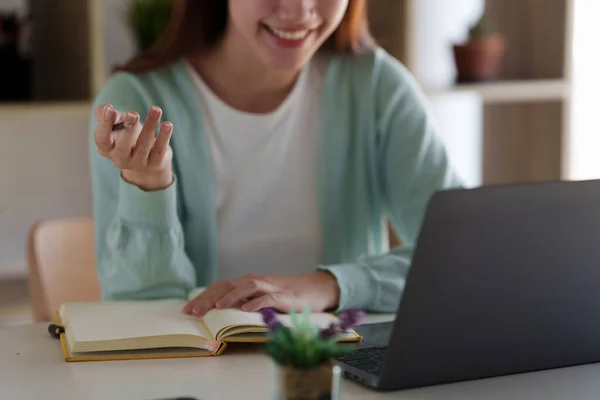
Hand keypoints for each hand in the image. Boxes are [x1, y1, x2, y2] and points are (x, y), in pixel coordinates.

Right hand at [93, 104, 173, 190]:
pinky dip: (164, 136)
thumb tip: (107, 108)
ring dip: (150, 126)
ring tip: (156, 109)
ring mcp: (138, 163)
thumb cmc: (127, 136)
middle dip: (128, 129)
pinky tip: (167, 124)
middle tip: (133, 114)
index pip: (102, 138)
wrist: (148, 163)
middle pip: (122, 147)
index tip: (110, 108)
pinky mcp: (155, 163)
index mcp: (106, 148)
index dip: (105, 124)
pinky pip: (159, 150)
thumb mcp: (115, 124)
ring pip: (143, 145)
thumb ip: (106, 114)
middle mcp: (120, 159)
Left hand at [183, 271, 339, 315]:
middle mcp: (255, 281)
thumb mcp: (258, 298)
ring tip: (218, 308)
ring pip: (247, 287)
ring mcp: (270, 287)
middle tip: (194, 312)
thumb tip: (215, 313)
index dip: (202, 297)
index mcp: (246, 282)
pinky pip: (269, 298)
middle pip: (228, 286)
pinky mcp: (284, 296)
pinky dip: (257, 303)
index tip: (187, 310)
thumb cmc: (282, 296)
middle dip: (210, 298)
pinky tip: (247, 310)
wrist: (313, 289)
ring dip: (231, 296)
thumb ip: (241, 302)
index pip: (219, 287)